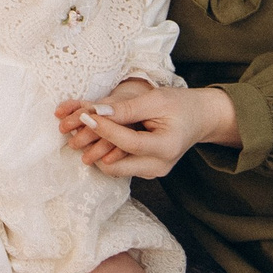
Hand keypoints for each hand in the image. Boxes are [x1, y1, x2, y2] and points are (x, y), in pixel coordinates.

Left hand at [55, 80, 236, 177]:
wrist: (199, 118)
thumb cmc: (180, 105)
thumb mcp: (156, 100)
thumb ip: (127, 108)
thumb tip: (96, 113)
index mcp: (167, 148)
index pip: (129, 143)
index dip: (105, 130)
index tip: (85, 116)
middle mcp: (159, 166)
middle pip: (116, 165)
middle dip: (92, 147)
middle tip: (73, 127)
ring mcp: (152, 172)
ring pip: (113, 168)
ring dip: (94, 150)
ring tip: (80, 129)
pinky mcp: (145, 171)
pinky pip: (119, 165)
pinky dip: (104, 152)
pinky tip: (95, 135)